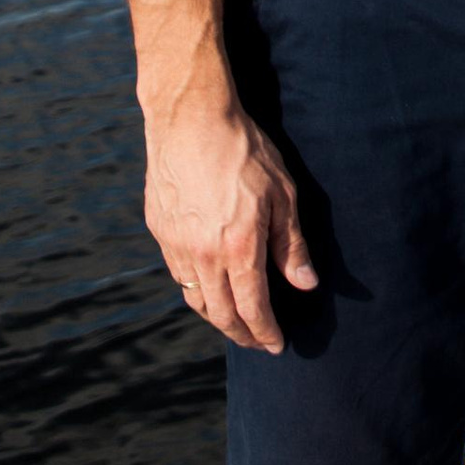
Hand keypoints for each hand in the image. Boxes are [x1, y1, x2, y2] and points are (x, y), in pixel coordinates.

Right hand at [141, 91, 316, 349]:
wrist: (190, 118)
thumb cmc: (243, 151)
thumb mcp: (281, 194)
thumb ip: (291, 245)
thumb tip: (305, 284)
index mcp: (238, 248)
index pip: (253, 308)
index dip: (265, 333)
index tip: (276, 346)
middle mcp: (203, 255)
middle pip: (221, 313)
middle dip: (242, 334)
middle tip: (257, 342)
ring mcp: (176, 245)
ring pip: (195, 298)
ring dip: (217, 317)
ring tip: (234, 321)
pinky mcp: (160, 230)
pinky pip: (177, 274)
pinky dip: (195, 290)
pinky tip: (208, 286)